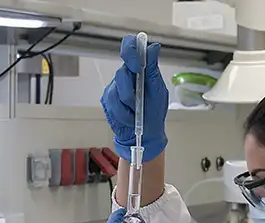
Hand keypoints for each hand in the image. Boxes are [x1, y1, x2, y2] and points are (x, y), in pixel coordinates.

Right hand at [101, 35, 168, 162]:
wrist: (146, 135)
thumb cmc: (154, 111)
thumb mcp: (158, 90)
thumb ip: (153, 69)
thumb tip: (154, 47)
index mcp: (139, 67)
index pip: (129, 46)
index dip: (129, 50)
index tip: (136, 66)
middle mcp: (124, 75)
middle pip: (121, 73)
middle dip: (131, 92)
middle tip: (138, 103)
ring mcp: (114, 88)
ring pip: (115, 93)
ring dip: (127, 107)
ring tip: (135, 115)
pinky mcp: (107, 101)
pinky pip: (112, 105)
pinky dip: (123, 115)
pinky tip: (129, 119)